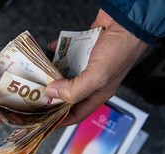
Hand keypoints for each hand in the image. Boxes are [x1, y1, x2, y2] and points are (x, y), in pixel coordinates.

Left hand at [46, 9, 147, 126]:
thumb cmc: (121, 50)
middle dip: (52, 95)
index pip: (76, 113)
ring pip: (64, 74)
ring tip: (38, 73)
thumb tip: (52, 93)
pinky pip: (65, 53)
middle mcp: (91, 81)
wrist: (128, 21)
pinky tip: (50, 49)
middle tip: (36, 95)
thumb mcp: (98, 76)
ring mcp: (86, 65)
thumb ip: (75, 89)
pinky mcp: (82, 50)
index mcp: (97, 94)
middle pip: (67, 94)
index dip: (61, 120)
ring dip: (52, 73)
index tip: (45, 121)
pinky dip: (57, 51)